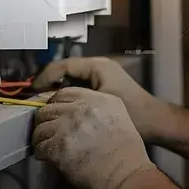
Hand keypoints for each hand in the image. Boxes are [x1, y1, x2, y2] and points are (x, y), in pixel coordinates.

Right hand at [32, 57, 172, 141]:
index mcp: (98, 66)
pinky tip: (60, 111)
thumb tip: (45, 105)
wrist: (157, 123)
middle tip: (33, 100)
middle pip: (65, 71)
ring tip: (43, 107)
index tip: (31, 92)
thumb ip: (71, 103)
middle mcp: (98, 67)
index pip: (63, 65)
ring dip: (57, 91)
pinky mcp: (104, 87)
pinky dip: (68, 96)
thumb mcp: (99, 106)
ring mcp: (102, 76)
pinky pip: (79, 87)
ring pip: (71, 80)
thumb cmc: (133, 114)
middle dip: (48, 84)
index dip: (44, 77)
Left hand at [32, 87, 156, 188]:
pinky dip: (41, 152)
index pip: (63, 93)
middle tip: (47, 131)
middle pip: (48, 108)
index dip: (55, 104)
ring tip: (45, 145)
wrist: (124, 172)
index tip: (54, 114)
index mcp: (97, 98)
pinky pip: (40, 146)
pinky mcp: (59, 146)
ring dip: (41, 137)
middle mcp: (81, 108)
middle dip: (45, 121)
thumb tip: (71, 112)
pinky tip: (46, 157)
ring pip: (40, 128)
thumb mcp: (117, 115)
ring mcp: (68, 126)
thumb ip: (95, 107)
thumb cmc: (125, 150)